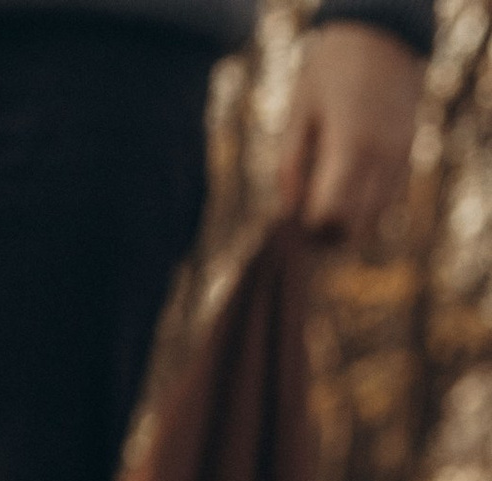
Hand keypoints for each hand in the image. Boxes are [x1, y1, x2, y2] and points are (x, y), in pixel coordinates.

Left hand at [278, 26, 423, 244]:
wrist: (383, 31)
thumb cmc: (331, 67)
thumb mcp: (299, 111)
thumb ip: (290, 165)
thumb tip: (287, 212)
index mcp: (350, 144)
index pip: (330, 213)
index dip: (307, 228)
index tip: (290, 224)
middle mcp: (382, 155)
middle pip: (352, 225)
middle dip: (324, 234)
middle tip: (301, 224)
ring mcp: (400, 156)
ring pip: (373, 218)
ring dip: (346, 224)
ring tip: (321, 207)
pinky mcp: (408, 154)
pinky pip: (387, 200)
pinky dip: (365, 207)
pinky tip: (344, 194)